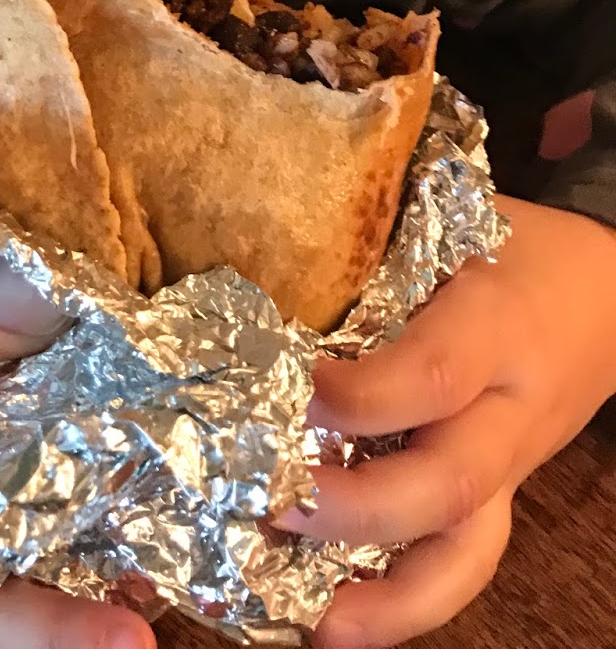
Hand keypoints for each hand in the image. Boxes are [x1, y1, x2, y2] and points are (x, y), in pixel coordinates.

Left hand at [275, 196, 615, 647]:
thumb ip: (371, 249)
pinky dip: (402, 603)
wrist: (604, 294)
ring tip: (308, 622)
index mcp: (490, 327)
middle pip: (445, 486)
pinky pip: (462, 563)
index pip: (428, 377)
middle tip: (266, 501)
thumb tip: (252, 251)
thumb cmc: (508, 247)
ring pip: (467, 553)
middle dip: (352, 509)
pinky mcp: (502, 499)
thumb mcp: (449, 223)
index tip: (280, 390)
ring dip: (387, 599)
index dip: (353, 399)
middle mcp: (505, 411)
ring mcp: (510, 468)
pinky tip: (333, 620)